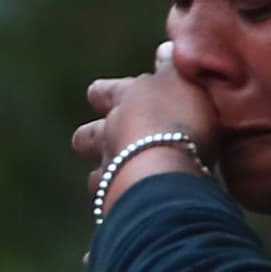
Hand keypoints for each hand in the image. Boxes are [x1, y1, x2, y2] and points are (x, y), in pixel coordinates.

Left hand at [71, 43, 220, 211]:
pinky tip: (118, 223)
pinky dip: (114, 215)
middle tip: (92, 140)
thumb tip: (164, 48)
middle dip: (89, 138)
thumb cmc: (178, 120)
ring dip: (104, 180)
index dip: (103, 94)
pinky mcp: (116, 205)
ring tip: (117, 185)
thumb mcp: (182, 83)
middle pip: (87, 136)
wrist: (165, 171)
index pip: (106, 92)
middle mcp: (111, 135)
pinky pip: (110, 210)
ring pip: (95, 178)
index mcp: (127, 101)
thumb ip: (171, 68)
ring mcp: (111, 172)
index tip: (98, 94)